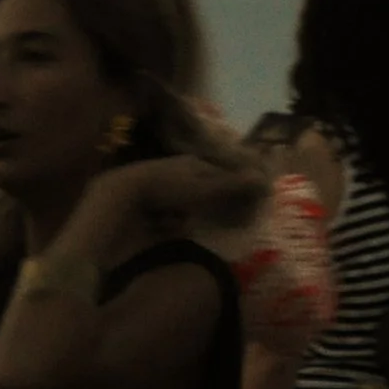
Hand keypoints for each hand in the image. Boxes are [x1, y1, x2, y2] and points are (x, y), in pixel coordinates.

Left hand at [86, 151, 266, 240]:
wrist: (125, 193)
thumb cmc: (169, 189)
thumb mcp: (203, 190)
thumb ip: (232, 186)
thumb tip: (263, 178)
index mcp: (195, 163)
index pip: (220, 173)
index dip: (231, 185)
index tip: (242, 200)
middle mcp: (178, 167)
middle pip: (200, 184)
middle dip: (207, 198)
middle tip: (214, 214)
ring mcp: (160, 179)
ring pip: (182, 196)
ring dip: (186, 209)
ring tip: (188, 222)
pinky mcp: (145, 194)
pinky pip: (164, 206)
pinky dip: (168, 215)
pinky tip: (166, 225)